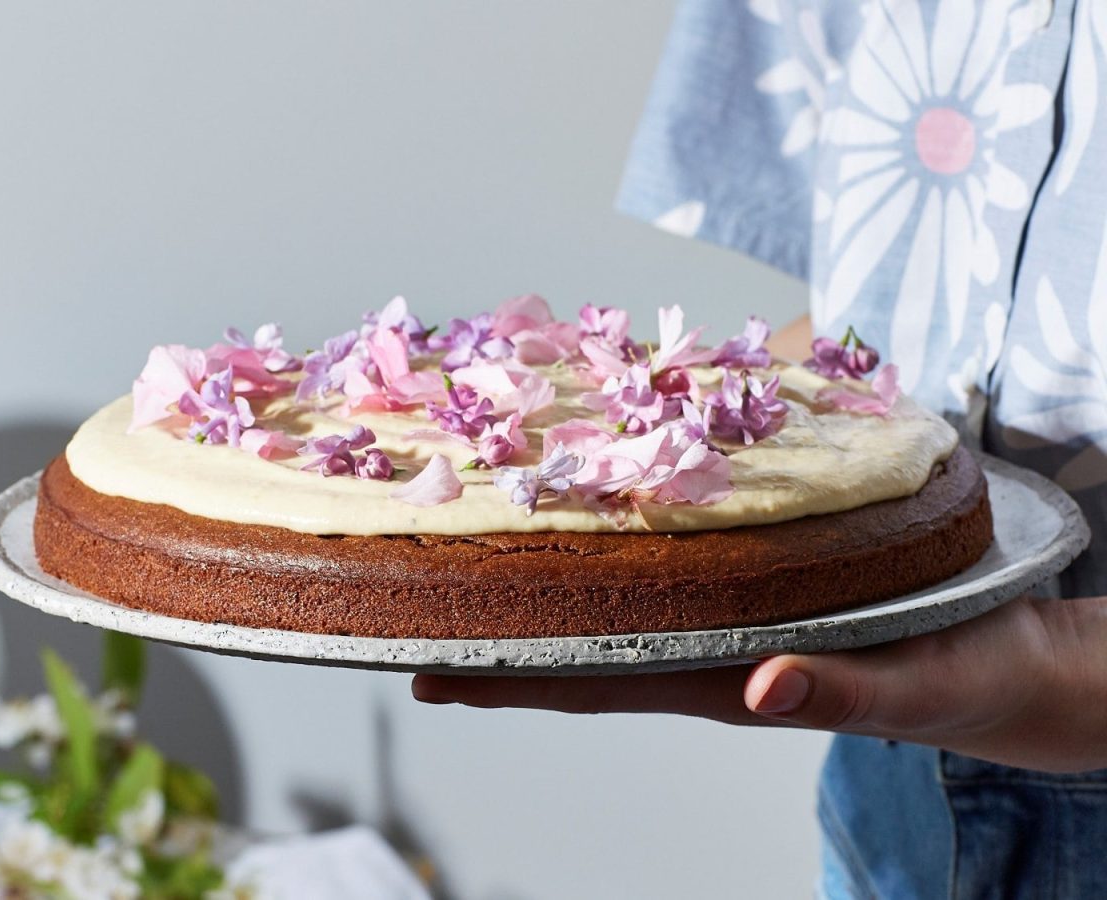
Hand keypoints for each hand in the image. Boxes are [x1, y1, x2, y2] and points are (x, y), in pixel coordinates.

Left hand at [412, 595, 1106, 773]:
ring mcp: (723, 606)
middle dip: (495, 625)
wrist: (1001, 650)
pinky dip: (612, 532)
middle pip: (579, 637)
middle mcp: (704, 641)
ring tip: (473, 545)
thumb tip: (760, 689)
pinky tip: (588, 503)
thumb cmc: (959, 676)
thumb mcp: (910, 686)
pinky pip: (664, 552)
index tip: (428, 667)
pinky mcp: (754, 571)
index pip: (593, 679)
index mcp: (724, 676)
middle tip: (411, 598)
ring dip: (541, 575)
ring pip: (613, 593)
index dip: (509, 678)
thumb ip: (838, 692)